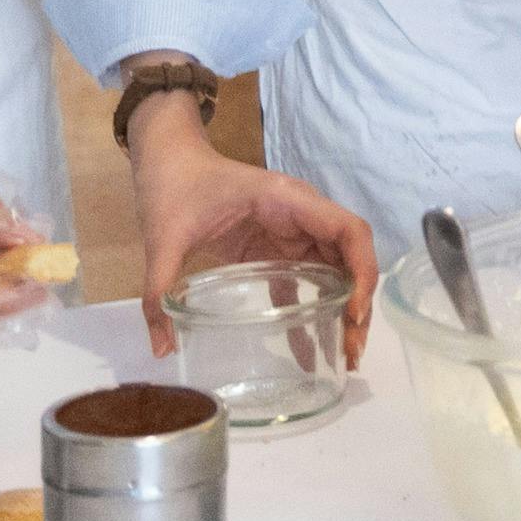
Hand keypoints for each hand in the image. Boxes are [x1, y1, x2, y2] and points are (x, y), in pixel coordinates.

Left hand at [124, 95, 380, 367]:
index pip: (349, 230)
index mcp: (288, 200)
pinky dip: (312, 312)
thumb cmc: (174, 188)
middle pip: (350, 257)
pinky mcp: (277, 249)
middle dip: (359, 302)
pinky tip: (310, 352)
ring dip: (344, 309)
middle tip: (352, 352)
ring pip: (336, 271)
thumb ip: (158, 291)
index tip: (354, 314)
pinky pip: (305, 282)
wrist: (168, 164)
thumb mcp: (164, 239)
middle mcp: (302, 215)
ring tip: (344, 356)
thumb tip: (160, 351)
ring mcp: (293, 232)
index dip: (362, 271)